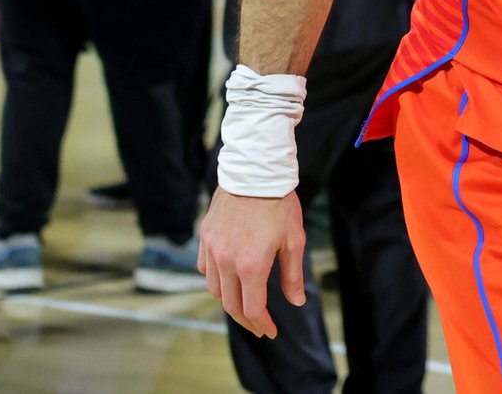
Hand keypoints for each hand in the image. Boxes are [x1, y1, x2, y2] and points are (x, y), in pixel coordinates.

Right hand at [198, 188, 305, 338]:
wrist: (255, 171)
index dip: (262, 324)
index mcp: (250, 266)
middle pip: (230, 305)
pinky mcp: (206, 235)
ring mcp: (213, 248)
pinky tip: (227, 277)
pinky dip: (215, 278)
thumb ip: (293, 275)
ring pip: (214, 288)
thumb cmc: (279, 204)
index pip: (252, 309)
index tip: (270, 331)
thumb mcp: (293, 241)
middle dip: (246, 320)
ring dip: (228, 301)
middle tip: (258, 325)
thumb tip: (296, 302)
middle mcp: (226, 260)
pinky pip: (205, 267)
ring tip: (243, 303)